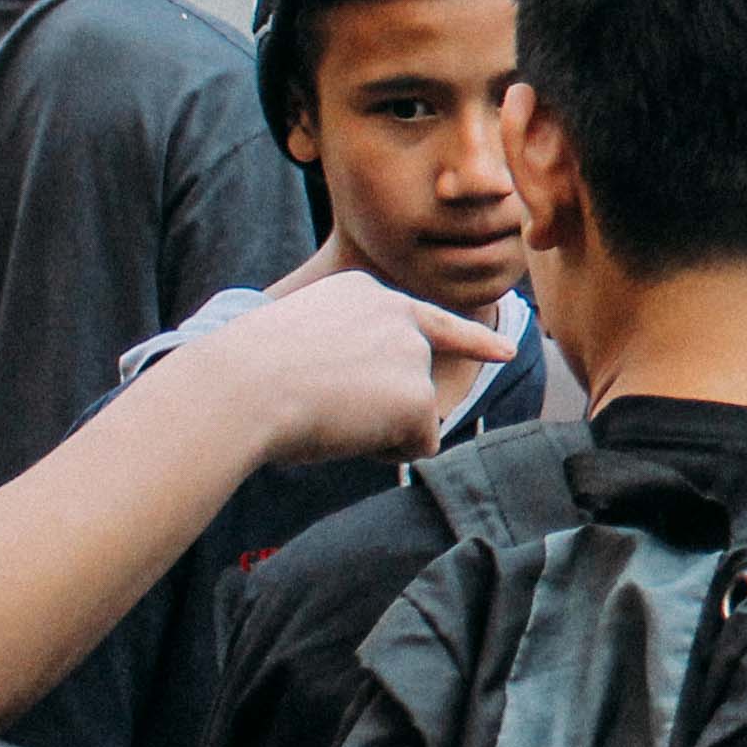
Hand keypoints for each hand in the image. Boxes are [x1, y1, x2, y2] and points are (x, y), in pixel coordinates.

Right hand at [203, 273, 515, 465]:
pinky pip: (417, 445)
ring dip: (375, 430)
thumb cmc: (245, 374)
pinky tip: (345, 432)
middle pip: (413, 380)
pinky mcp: (418, 395)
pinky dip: (386, 453)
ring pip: (411, 415)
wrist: (241, 387)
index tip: (505, 352)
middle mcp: (398, 311)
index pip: (425, 320)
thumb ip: (341, 353)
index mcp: (363, 293)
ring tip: (325, 413)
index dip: (470, 342)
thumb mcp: (296, 341)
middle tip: (329, 405)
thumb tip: (361, 399)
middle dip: (385, 406)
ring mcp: (413, 352)